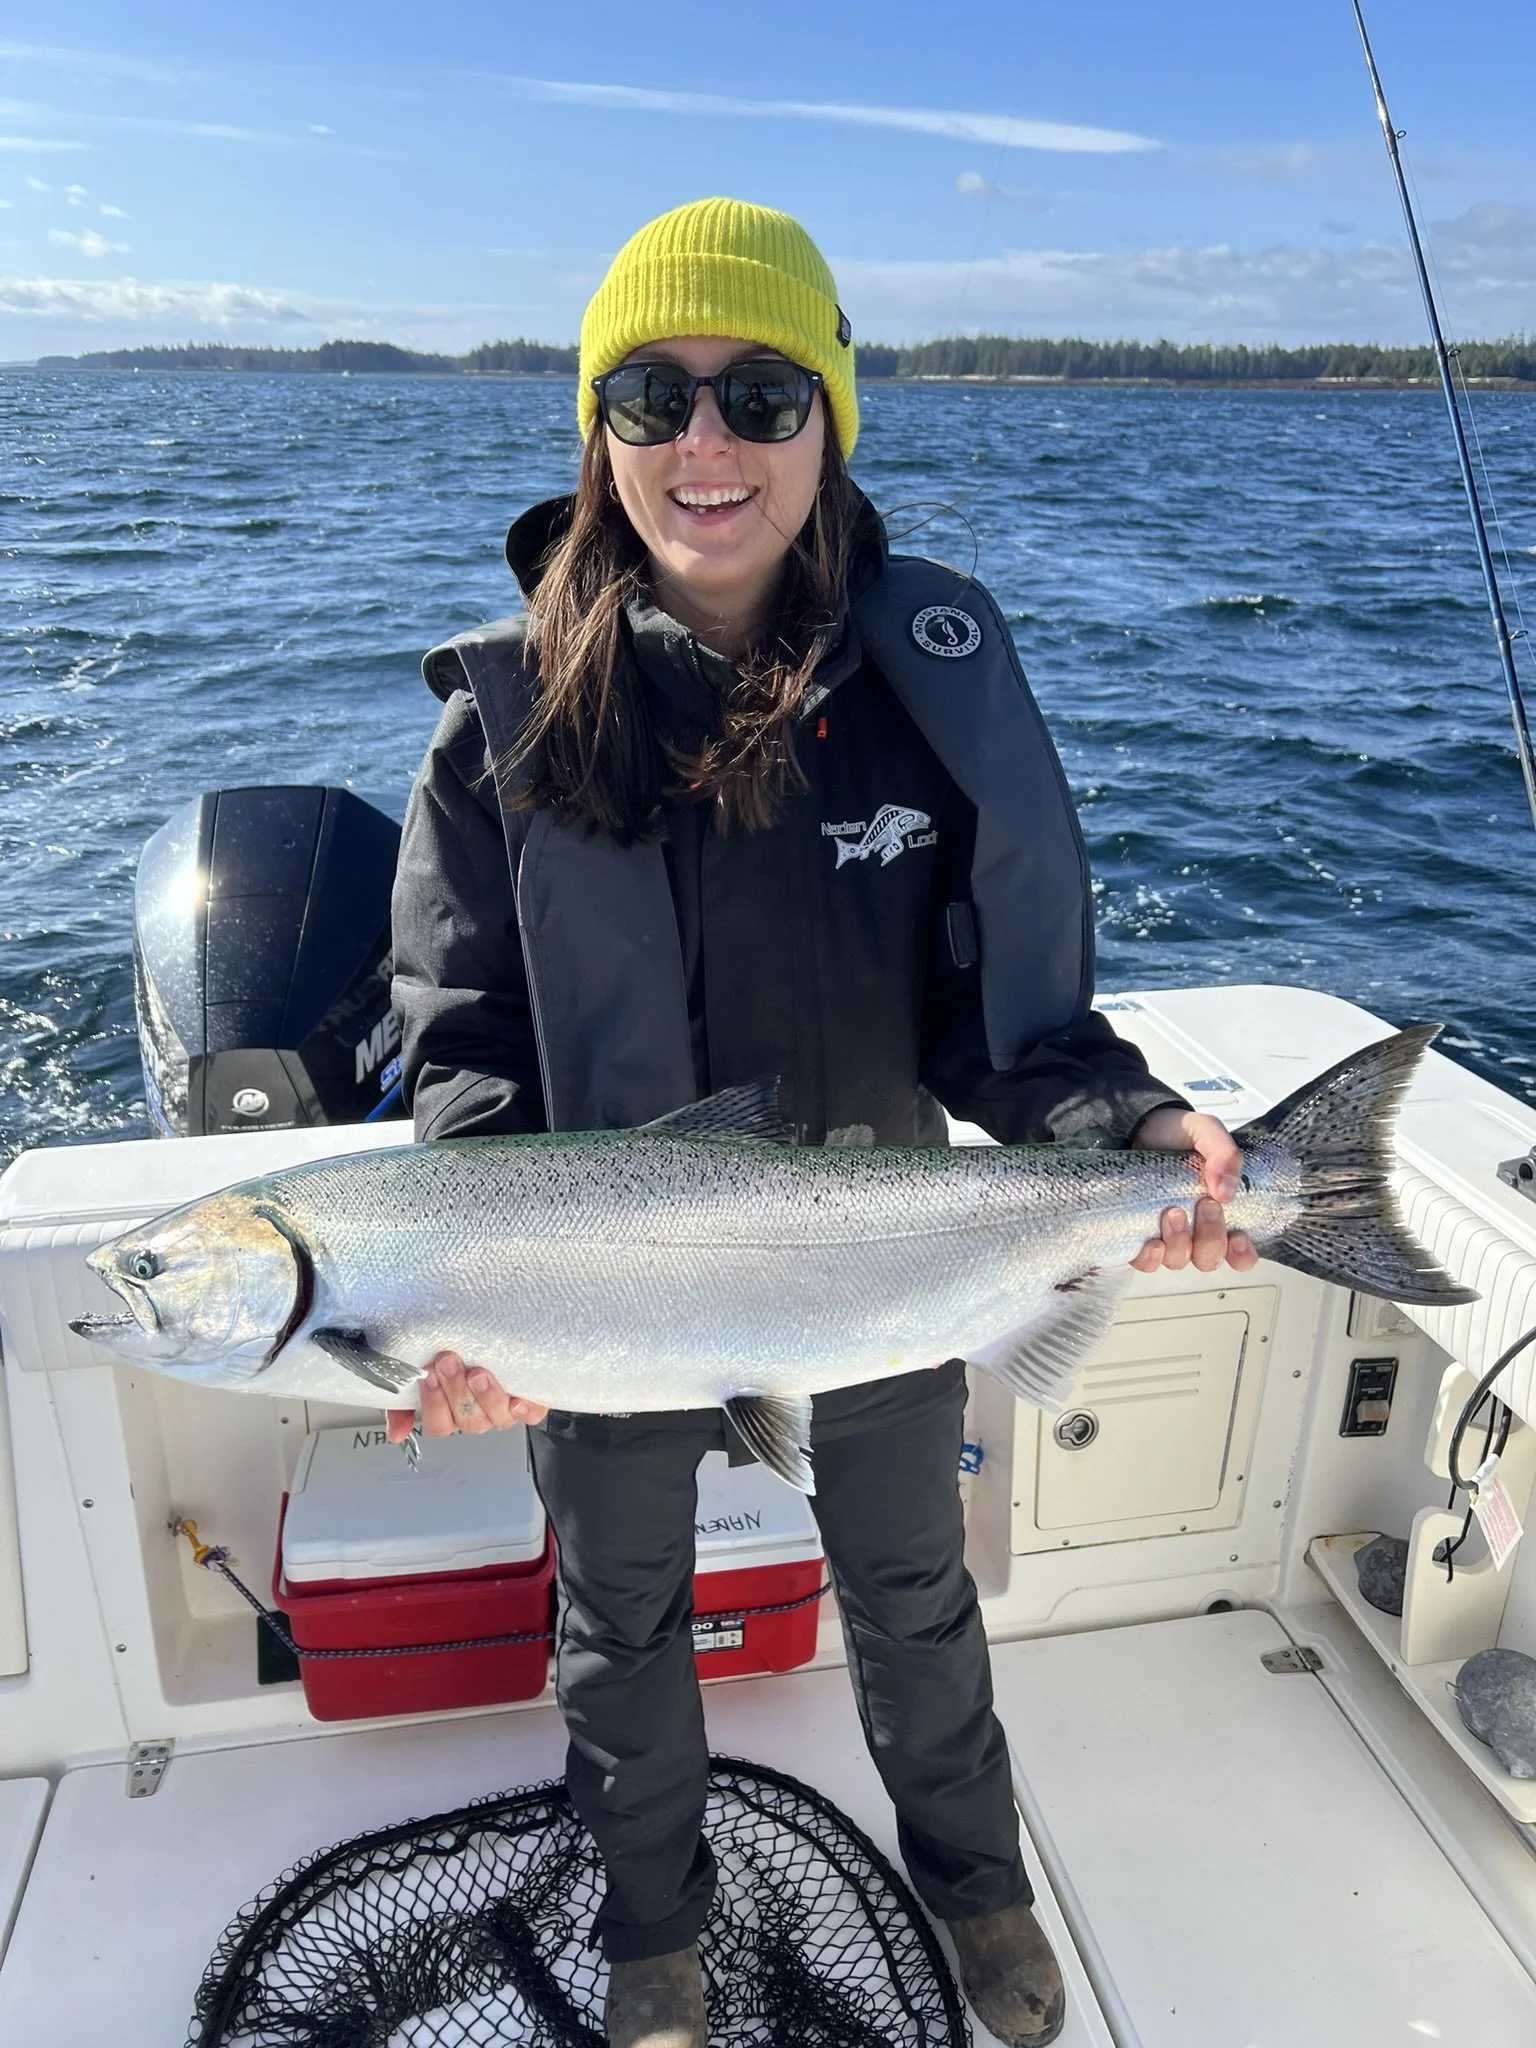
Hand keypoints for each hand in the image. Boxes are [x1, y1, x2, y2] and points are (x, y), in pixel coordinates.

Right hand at [385, 1351, 548, 1443]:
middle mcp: (478, 1416)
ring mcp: (504, 1411)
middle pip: (467, 1421)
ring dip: (486, 1397)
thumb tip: (396, 1433)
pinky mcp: (530, 1403)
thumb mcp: (423, 1371)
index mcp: (452, 1413)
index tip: (427, 1374)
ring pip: (497, 1419)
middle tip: (448, 1362)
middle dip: (456, 1391)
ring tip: (478, 1372)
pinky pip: (531, 1415)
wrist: (495, 1333)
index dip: (433, 1403)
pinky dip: (525, 1409)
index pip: (439, 1425)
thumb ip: (403, 1402)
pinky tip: (516, 1398)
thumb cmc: (457, 1355)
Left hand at [1127, 1107, 1258, 1275]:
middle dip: (1210, 1237)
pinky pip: (1145, 1262)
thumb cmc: (1177, 1134)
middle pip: (1209, 1257)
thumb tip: (1226, 1192)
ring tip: (1173, 1212)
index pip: (1239, 1252)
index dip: (1241, 1255)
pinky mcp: (1138, 1235)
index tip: (1238, 1238)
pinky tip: (1152, 1243)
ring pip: (1179, 1260)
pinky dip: (1150, 1258)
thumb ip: (1225, 1155)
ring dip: (1180, 1242)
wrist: (1140, 1126)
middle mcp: (1195, 1230)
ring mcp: (1167, 1235)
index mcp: (1219, 1212)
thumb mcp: (1207, 1132)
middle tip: (1205, 1205)